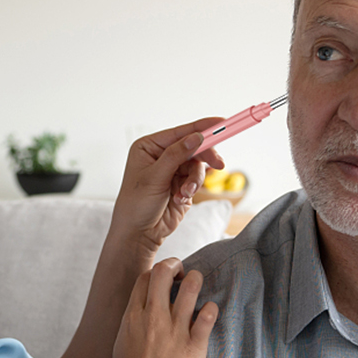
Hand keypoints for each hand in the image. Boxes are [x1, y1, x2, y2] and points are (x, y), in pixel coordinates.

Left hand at [109, 118, 226, 258]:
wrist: (139, 233)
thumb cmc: (136, 205)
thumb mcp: (155, 177)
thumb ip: (176, 155)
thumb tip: (196, 137)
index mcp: (149, 147)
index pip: (180, 132)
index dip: (202, 128)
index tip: (221, 124)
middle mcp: (161, 155)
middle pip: (194, 147)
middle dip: (205, 158)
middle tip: (219, 164)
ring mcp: (173, 170)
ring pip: (198, 165)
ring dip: (195, 180)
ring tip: (185, 193)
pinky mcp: (182, 184)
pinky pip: (197, 179)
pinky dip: (192, 188)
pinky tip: (180, 198)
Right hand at [110, 258, 218, 357]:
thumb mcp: (122, 342)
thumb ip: (133, 321)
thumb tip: (143, 308)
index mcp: (132, 317)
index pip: (145, 276)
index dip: (159, 271)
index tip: (168, 279)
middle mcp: (153, 318)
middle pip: (164, 271)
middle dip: (177, 266)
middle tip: (184, 276)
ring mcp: (174, 331)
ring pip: (190, 285)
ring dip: (197, 280)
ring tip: (198, 290)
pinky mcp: (194, 346)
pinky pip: (208, 314)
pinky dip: (211, 308)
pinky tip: (208, 314)